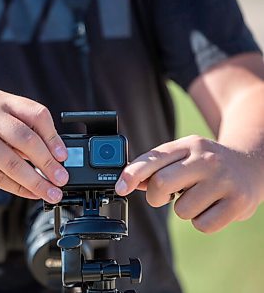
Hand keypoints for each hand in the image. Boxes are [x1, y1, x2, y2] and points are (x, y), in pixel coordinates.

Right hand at [0, 90, 68, 203]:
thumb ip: (17, 130)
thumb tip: (50, 156)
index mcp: (0, 100)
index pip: (37, 115)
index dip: (54, 137)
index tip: (63, 155)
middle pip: (29, 141)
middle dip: (50, 164)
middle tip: (62, 179)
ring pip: (15, 164)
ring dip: (38, 182)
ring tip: (52, 192)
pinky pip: (0, 177)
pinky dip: (20, 188)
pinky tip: (31, 193)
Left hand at [115, 135, 263, 232]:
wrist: (252, 164)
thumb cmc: (208, 163)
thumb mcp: (184, 155)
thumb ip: (156, 167)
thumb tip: (127, 182)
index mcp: (188, 145)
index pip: (153, 158)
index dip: (131, 175)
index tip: (120, 188)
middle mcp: (206, 159)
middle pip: (160, 183)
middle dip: (155, 196)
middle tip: (165, 196)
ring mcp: (223, 180)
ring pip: (181, 210)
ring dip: (184, 210)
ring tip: (198, 198)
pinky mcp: (237, 203)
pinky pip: (202, 225)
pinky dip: (201, 221)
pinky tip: (211, 208)